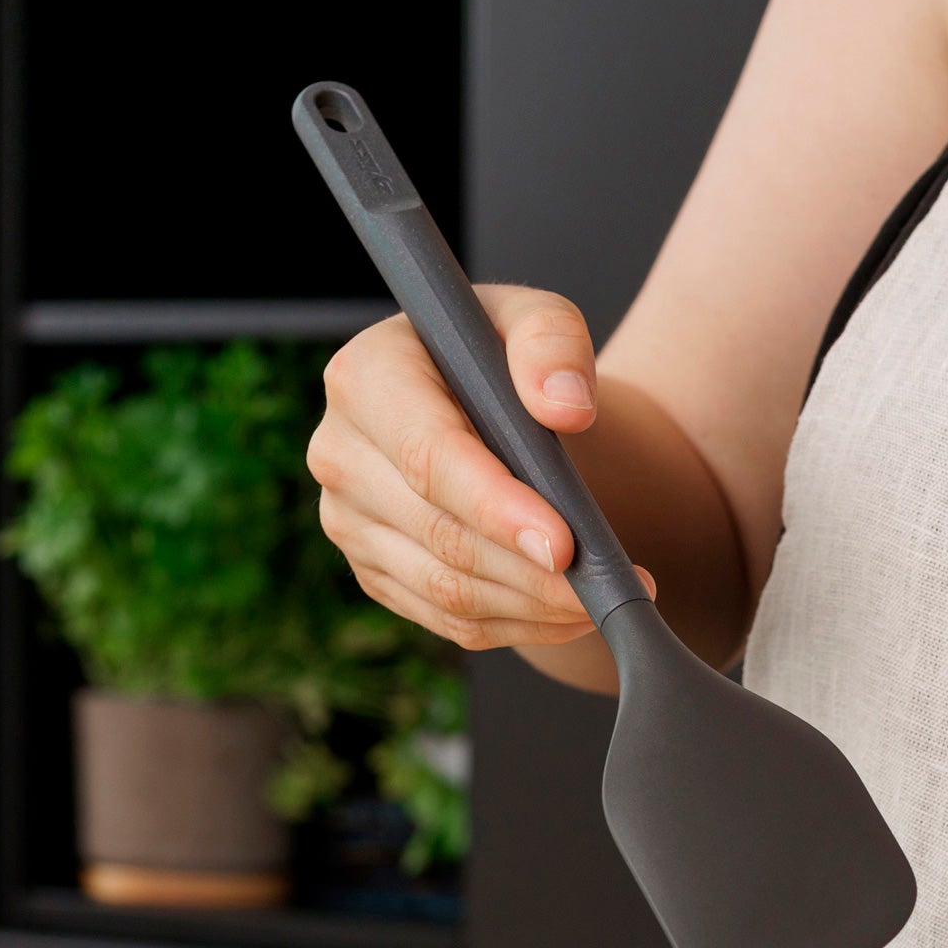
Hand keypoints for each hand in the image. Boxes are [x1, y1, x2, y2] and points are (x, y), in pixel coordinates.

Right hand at [308, 286, 635, 649]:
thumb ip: (553, 342)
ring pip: (447, 590)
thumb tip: (565, 405)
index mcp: (365, 377)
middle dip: (533, 572)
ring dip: (534, 606)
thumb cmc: (511, 363)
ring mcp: (350, 520)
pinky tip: (569, 613)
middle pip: (441, 535)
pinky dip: (518, 625)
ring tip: (602, 598)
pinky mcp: (375, 572)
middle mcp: (340, 452)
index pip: (429, 457)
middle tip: (607, 582)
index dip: (497, 507)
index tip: (564, 544)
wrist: (494, 414)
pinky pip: (449, 620)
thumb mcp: (538, 322)